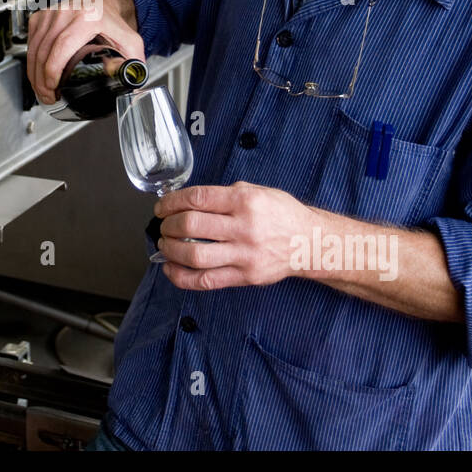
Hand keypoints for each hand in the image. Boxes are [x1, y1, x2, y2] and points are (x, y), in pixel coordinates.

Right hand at [26, 0, 143, 104]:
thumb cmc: (113, 21)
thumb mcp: (130, 42)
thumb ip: (132, 64)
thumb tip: (129, 86)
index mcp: (88, 17)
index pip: (62, 45)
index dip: (53, 70)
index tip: (53, 88)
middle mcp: (66, 12)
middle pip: (44, 50)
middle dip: (42, 79)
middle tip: (48, 97)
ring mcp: (51, 12)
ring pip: (34, 48)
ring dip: (34, 73)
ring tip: (42, 91)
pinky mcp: (41, 16)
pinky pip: (31, 42)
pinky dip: (31, 61)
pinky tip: (37, 74)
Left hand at [155, 181, 315, 290]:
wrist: (309, 243)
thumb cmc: (282, 214)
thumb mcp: (257, 191)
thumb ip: (225, 195)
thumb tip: (189, 201)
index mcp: (245, 201)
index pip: (197, 199)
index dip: (172, 202)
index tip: (161, 206)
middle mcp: (244, 227)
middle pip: (191, 226)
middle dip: (168, 225)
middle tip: (163, 225)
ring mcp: (244, 255)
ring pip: (195, 256)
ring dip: (171, 250)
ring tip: (164, 244)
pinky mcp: (245, 277)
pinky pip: (206, 281)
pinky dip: (181, 277)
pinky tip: (171, 269)